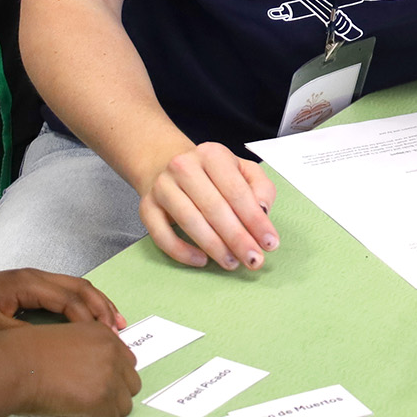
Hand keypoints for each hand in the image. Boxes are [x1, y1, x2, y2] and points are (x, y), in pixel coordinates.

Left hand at [0, 268, 125, 341]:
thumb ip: (19, 336)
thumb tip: (51, 348)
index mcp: (28, 283)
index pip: (68, 299)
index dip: (88, 320)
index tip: (103, 340)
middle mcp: (36, 276)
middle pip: (80, 288)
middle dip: (102, 309)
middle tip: (118, 332)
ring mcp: (35, 280)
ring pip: (76, 288)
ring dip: (97, 305)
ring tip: (116, 326)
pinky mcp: (32, 288)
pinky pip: (66, 292)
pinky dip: (84, 305)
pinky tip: (91, 321)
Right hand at [0, 322, 140, 416]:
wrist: (14, 364)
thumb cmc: (28, 354)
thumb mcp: (68, 339)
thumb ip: (90, 352)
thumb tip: (102, 378)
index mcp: (104, 334)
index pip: (128, 364)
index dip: (109, 379)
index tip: (89, 384)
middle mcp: (112, 352)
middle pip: (131, 386)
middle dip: (110, 396)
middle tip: (83, 397)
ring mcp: (109, 376)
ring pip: (123, 408)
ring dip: (102, 411)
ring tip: (75, 405)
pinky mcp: (100, 401)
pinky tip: (72, 414)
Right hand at [139, 143, 278, 271]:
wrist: (167, 165)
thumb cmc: (212, 174)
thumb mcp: (242, 170)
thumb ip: (260, 187)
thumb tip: (262, 209)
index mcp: (212, 154)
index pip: (237, 191)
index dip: (255, 220)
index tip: (270, 243)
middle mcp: (184, 166)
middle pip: (214, 207)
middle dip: (237, 238)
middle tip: (253, 260)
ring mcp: (162, 186)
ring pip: (189, 220)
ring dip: (214, 246)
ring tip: (231, 262)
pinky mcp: (147, 206)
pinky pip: (161, 234)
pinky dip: (181, 251)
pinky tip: (201, 260)